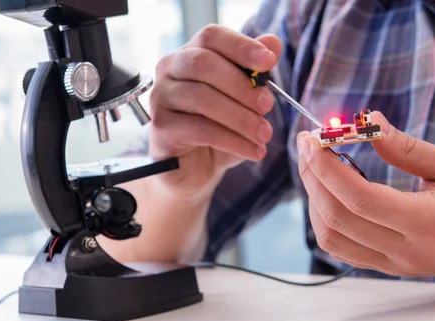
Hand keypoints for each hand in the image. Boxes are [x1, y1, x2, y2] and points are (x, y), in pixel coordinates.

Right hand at [149, 24, 281, 198]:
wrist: (196, 169)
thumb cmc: (218, 128)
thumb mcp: (243, 101)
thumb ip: (255, 71)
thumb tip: (274, 43)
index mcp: (190, 54)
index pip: (212, 36)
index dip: (241, 47)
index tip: (269, 61)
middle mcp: (169, 70)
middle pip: (203, 64)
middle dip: (241, 85)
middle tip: (268, 105)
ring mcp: (161, 99)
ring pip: (201, 98)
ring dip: (240, 117)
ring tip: (264, 134)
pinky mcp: (160, 129)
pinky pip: (199, 130)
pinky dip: (232, 140)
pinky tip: (253, 151)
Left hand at [297, 112, 434, 288]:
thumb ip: (409, 149)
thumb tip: (368, 123)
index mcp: (427, 224)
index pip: (358, 198)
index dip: (326, 166)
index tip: (312, 138)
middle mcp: (405, 251)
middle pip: (336, 218)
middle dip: (312, 177)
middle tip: (308, 144)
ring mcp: (396, 264)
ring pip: (333, 239)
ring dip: (315, 199)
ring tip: (317, 164)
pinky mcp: (392, 266)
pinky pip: (345, 248)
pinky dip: (327, 219)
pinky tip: (330, 191)